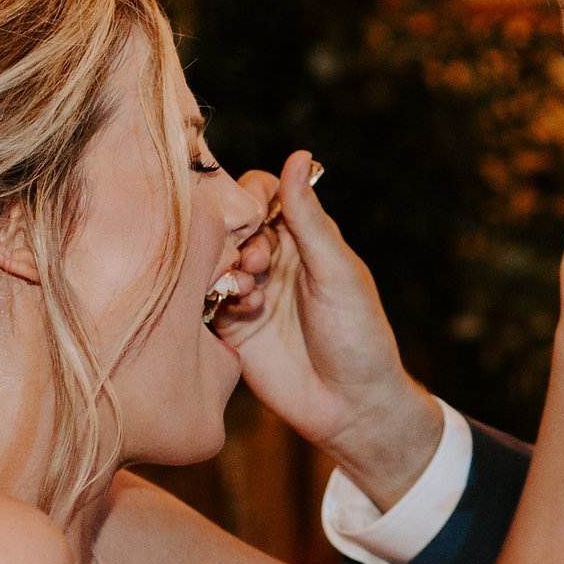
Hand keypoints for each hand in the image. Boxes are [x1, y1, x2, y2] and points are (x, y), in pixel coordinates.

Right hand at [216, 151, 446, 507]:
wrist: (351, 407)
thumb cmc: (359, 335)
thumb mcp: (337, 272)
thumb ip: (308, 218)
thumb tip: (296, 156)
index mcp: (302, 237)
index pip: (261, 192)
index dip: (251, 195)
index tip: (256, 215)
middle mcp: (271, 259)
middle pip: (228, 222)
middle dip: (235, 235)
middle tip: (258, 263)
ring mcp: (248, 291)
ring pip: (212, 259)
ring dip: (224, 267)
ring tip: (250, 291)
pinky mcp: (229, 325)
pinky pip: (204, 297)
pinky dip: (217, 296)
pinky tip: (242, 310)